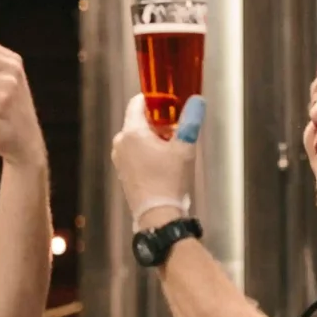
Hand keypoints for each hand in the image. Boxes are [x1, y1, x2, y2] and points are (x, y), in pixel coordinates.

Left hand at [111, 92, 204, 230]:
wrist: (158, 216)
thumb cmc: (169, 181)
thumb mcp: (184, 148)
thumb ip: (190, 121)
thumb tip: (197, 100)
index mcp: (131, 132)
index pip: (138, 103)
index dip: (155, 100)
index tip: (171, 104)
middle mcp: (120, 143)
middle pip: (139, 121)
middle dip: (159, 122)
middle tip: (178, 131)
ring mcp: (119, 159)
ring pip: (137, 138)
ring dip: (154, 138)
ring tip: (173, 150)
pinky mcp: (123, 173)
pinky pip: (134, 153)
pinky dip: (147, 152)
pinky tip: (163, 164)